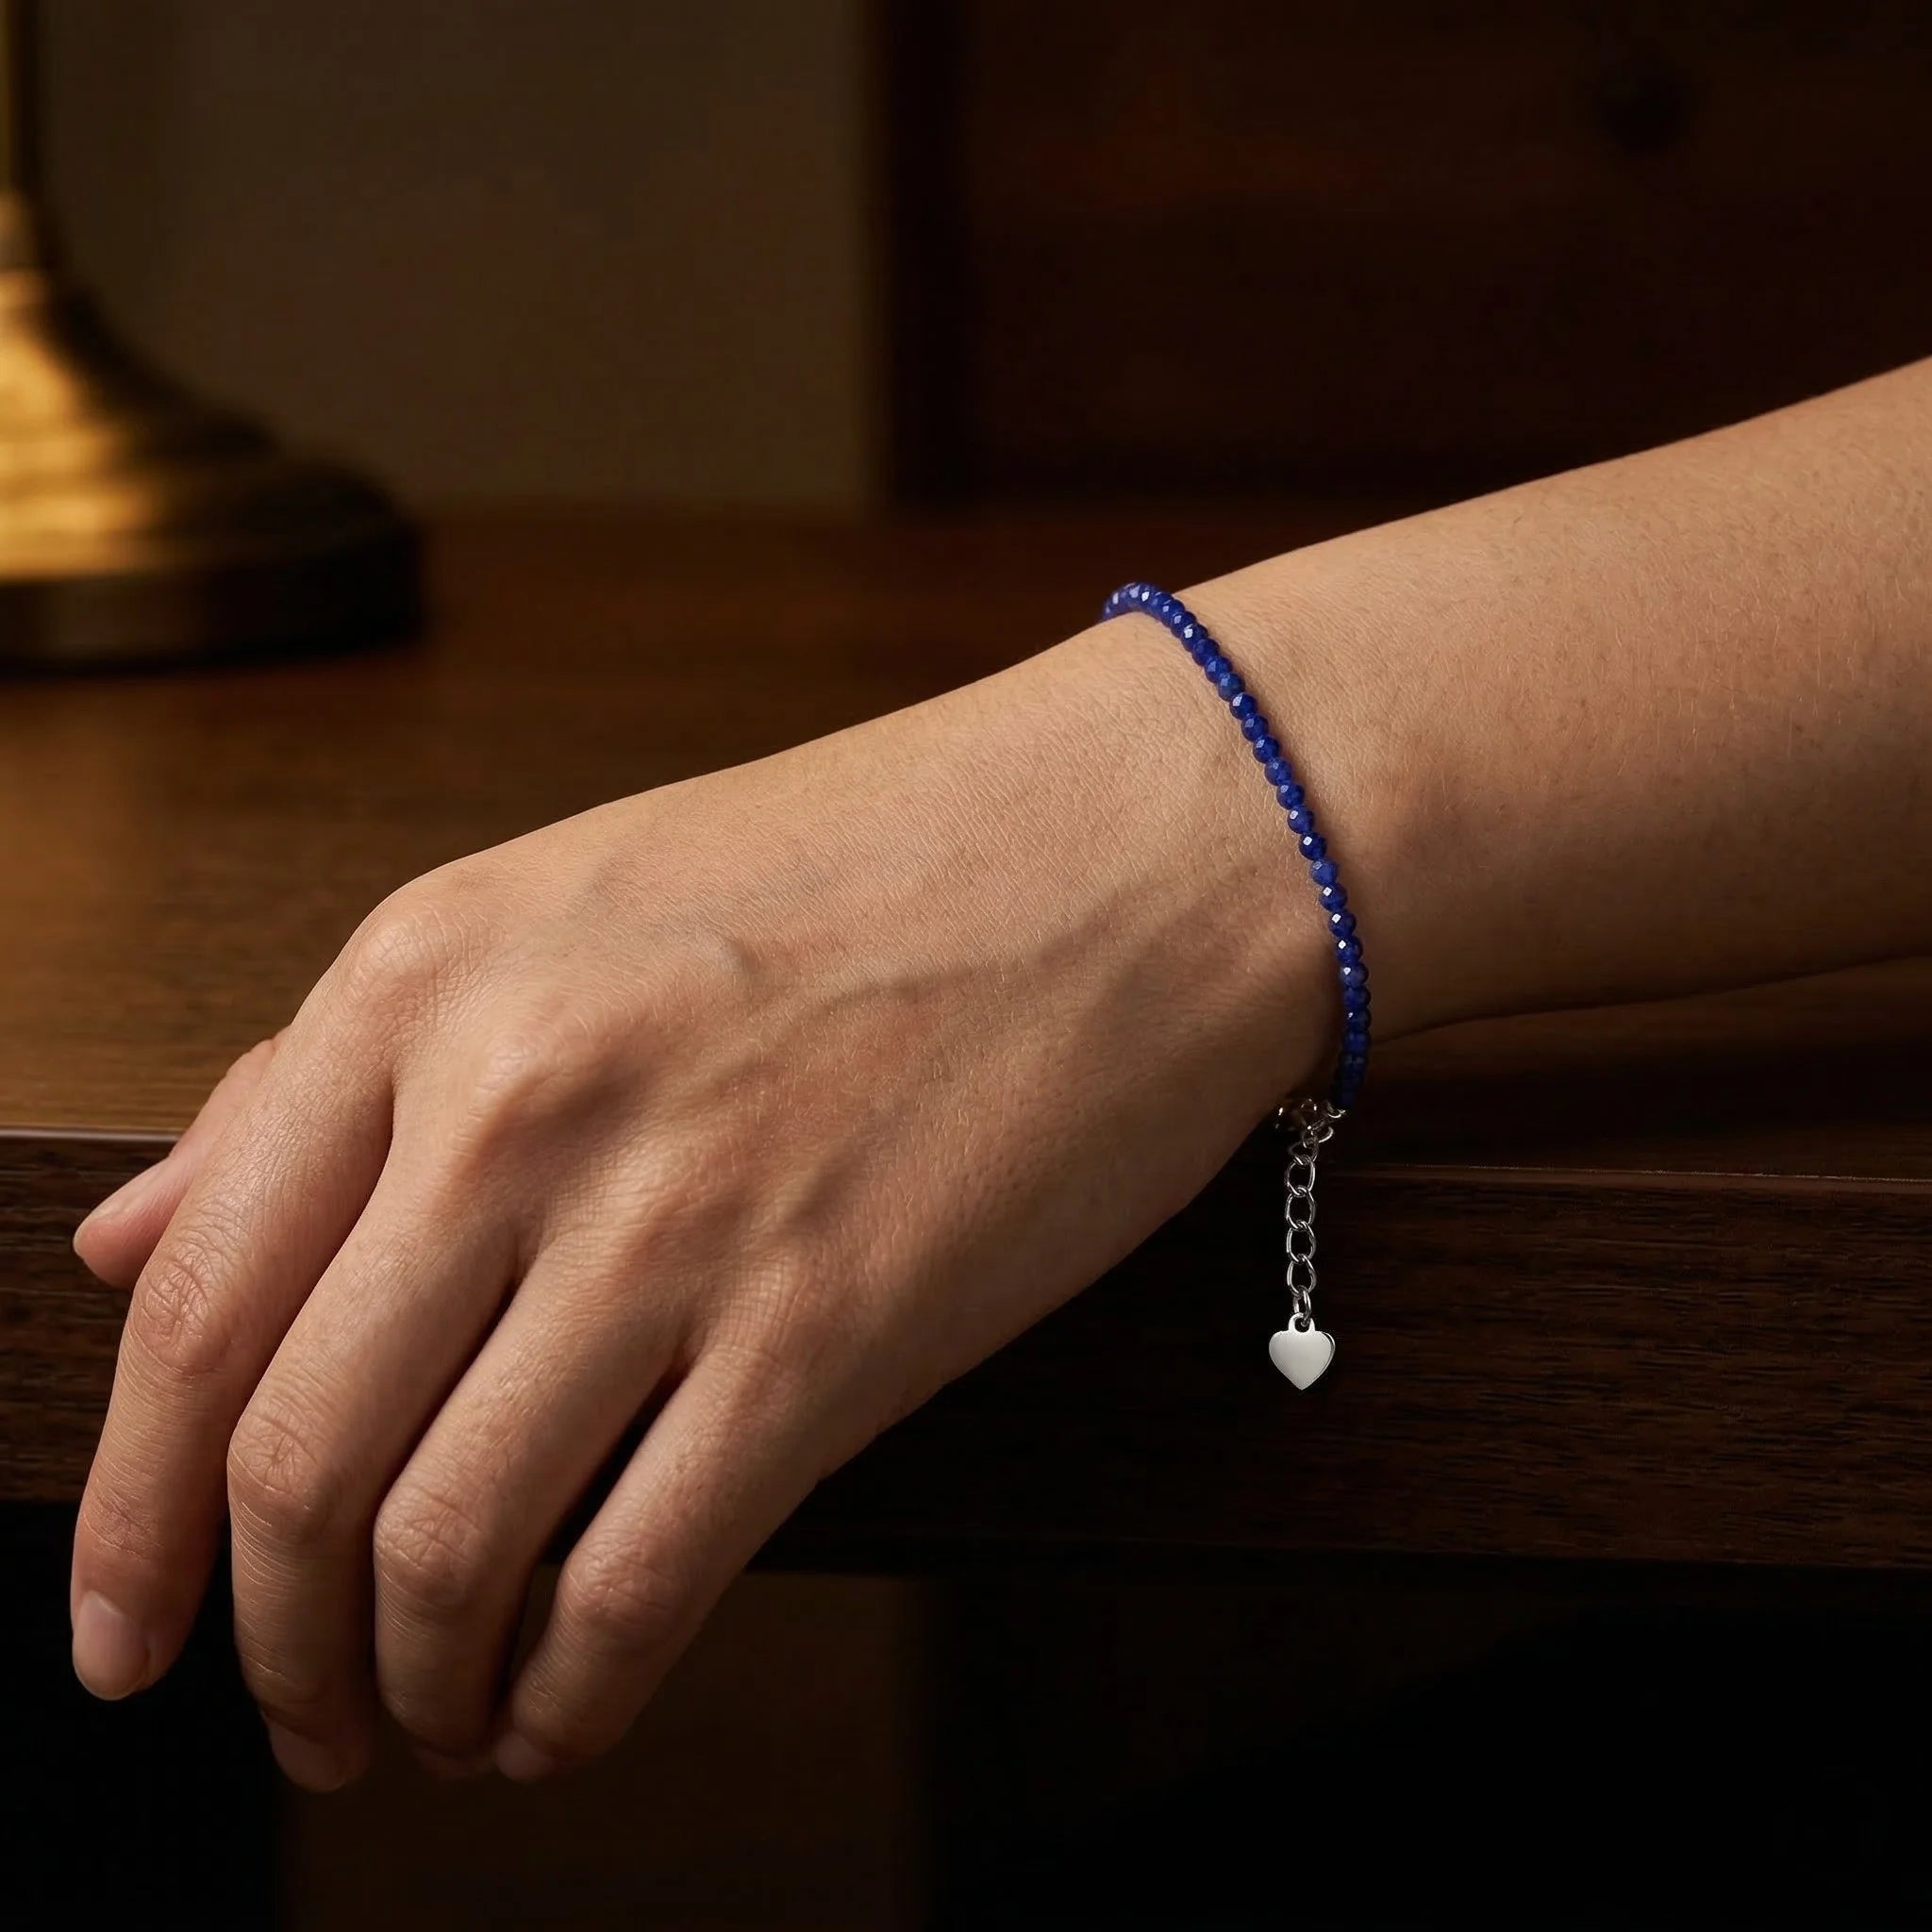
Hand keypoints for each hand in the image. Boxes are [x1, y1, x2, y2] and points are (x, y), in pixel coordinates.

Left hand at [70, 618, 1345, 1787]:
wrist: (1131, 844)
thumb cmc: (863, 868)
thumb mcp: (554, 913)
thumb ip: (327, 1083)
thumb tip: (126, 1250)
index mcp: (428, 978)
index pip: (195, 1306)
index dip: (131, 1516)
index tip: (126, 1634)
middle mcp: (518, 1094)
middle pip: (295, 1462)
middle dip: (271, 1648)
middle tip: (303, 1716)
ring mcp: (677, 1214)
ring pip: (445, 1549)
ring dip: (407, 1688)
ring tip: (432, 1721)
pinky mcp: (833, 1326)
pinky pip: (635, 1583)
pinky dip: (570, 1696)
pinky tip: (563, 1711)